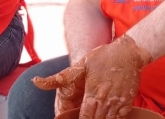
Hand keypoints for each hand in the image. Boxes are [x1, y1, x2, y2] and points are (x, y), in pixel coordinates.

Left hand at [33, 35, 151, 118]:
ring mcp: (118, 103)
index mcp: (93, 94)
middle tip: (86, 114)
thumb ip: (60, 77)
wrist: (129, 53)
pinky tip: (107, 115)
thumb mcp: (81, 65)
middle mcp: (105, 101)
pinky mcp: (127, 103)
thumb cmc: (103, 57)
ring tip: (95, 114)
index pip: (84, 117)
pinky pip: (119, 118)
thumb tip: (36, 81)